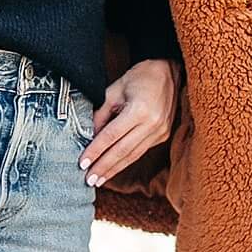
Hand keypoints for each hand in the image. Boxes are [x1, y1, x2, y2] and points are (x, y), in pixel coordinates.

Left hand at [80, 58, 182, 185]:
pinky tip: (114, 169)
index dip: (95, 151)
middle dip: (103, 167)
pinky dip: (126, 161)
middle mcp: (152, 123)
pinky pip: (140, 151)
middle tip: (88, 179)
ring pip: (133, 155)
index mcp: (139, 110)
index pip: (111, 136)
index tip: (82, 163)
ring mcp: (160, 131)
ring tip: (99, 180)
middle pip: (122, 151)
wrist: (169, 72)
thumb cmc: (140, 77)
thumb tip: (89, 135)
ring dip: (114, 169)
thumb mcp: (115, 90)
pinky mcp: (163, 135)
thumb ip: (101, 113)